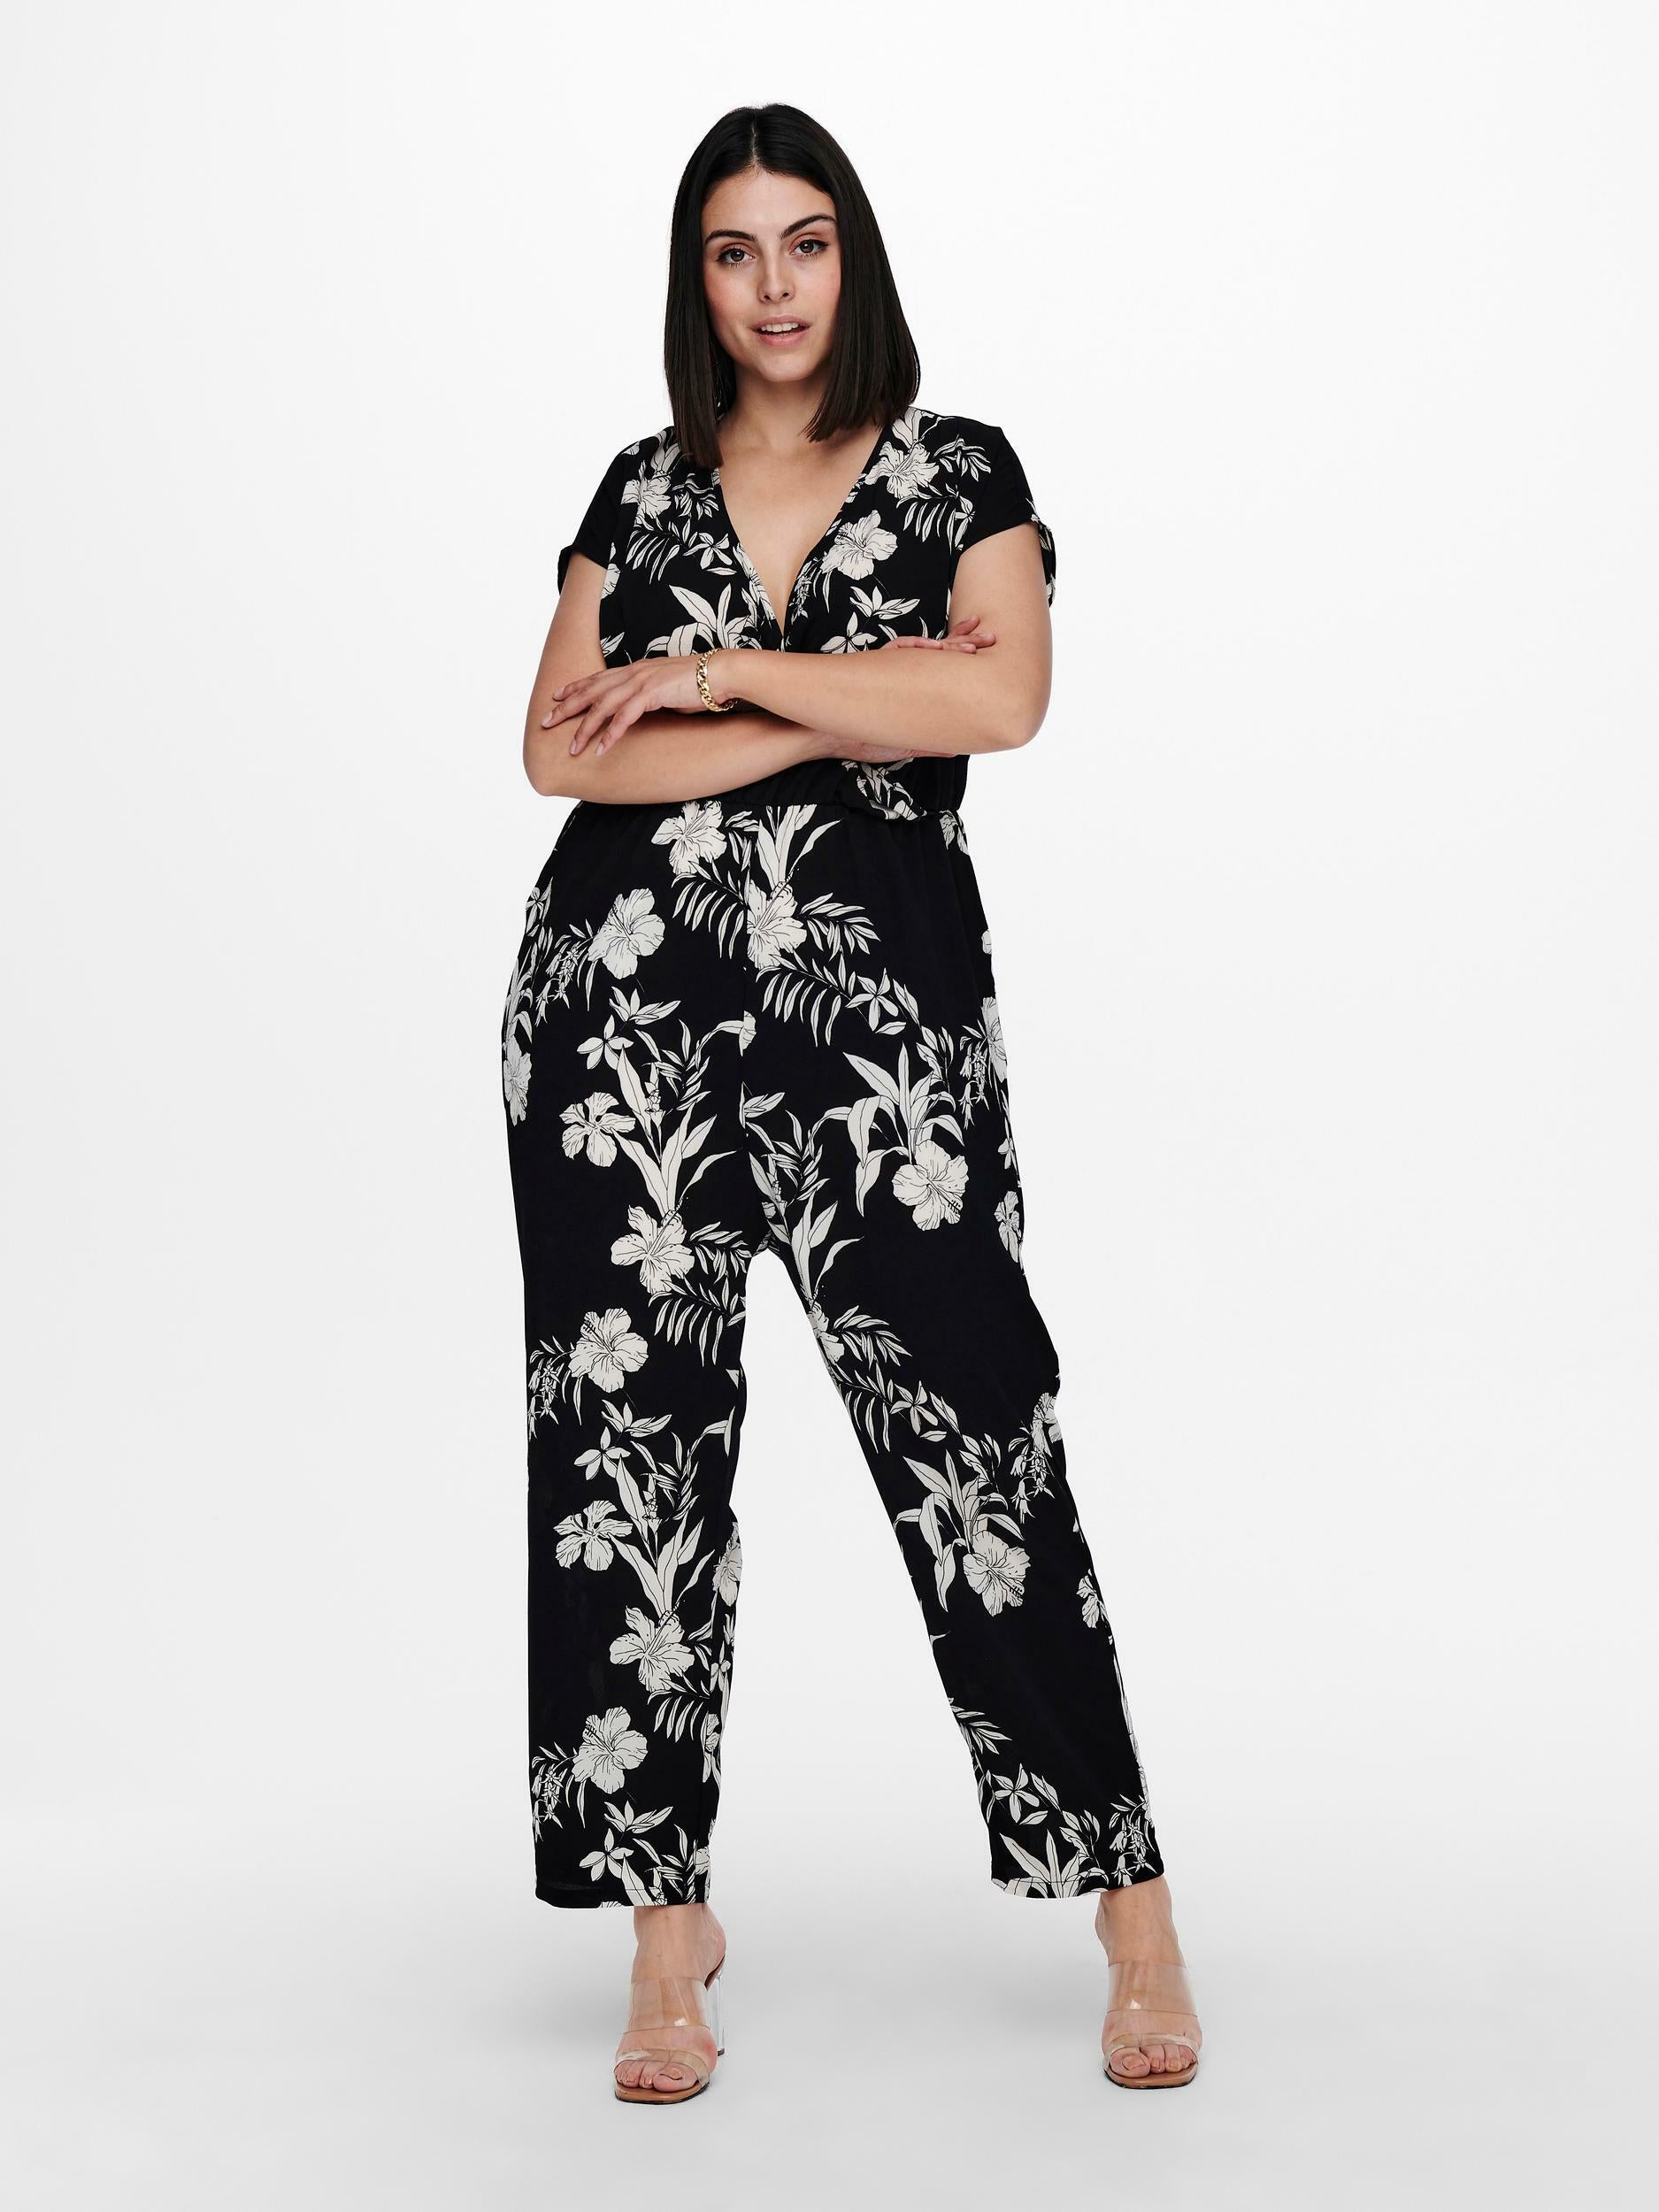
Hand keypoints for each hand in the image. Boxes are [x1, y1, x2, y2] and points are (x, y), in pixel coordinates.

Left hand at [539, 654, 709, 758]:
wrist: (720, 674)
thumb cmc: (699, 684)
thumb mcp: (667, 688)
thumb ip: (650, 696)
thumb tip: (642, 707)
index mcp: (636, 669)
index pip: (598, 678)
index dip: (575, 687)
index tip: (556, 697)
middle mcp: (634, 672)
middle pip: (591, 690)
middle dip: (566, 707)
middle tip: (546, 722)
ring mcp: (642, 682)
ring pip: (603, 706)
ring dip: (585, 728)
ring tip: (572, 748)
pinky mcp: (652, 694)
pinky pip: (625, 717)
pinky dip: (611, 734)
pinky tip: (601, 748)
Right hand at [849, 615, 992, 759]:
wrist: (829, 737)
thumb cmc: (862, 740)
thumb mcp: (905, 745)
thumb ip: (930, 745)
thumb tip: (956, 751)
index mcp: (913, 689)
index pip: (945, 669)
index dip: (965, 657)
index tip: (985, 650)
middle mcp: (904, 674)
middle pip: (942, 653)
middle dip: (966, 643)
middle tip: (991, 637)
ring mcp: (891, 667)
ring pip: (924, 649)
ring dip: (948, 645)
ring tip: (970, 645)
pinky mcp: (876, 664)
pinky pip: (899, 649)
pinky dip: (917, 647)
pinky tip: (934, 648)